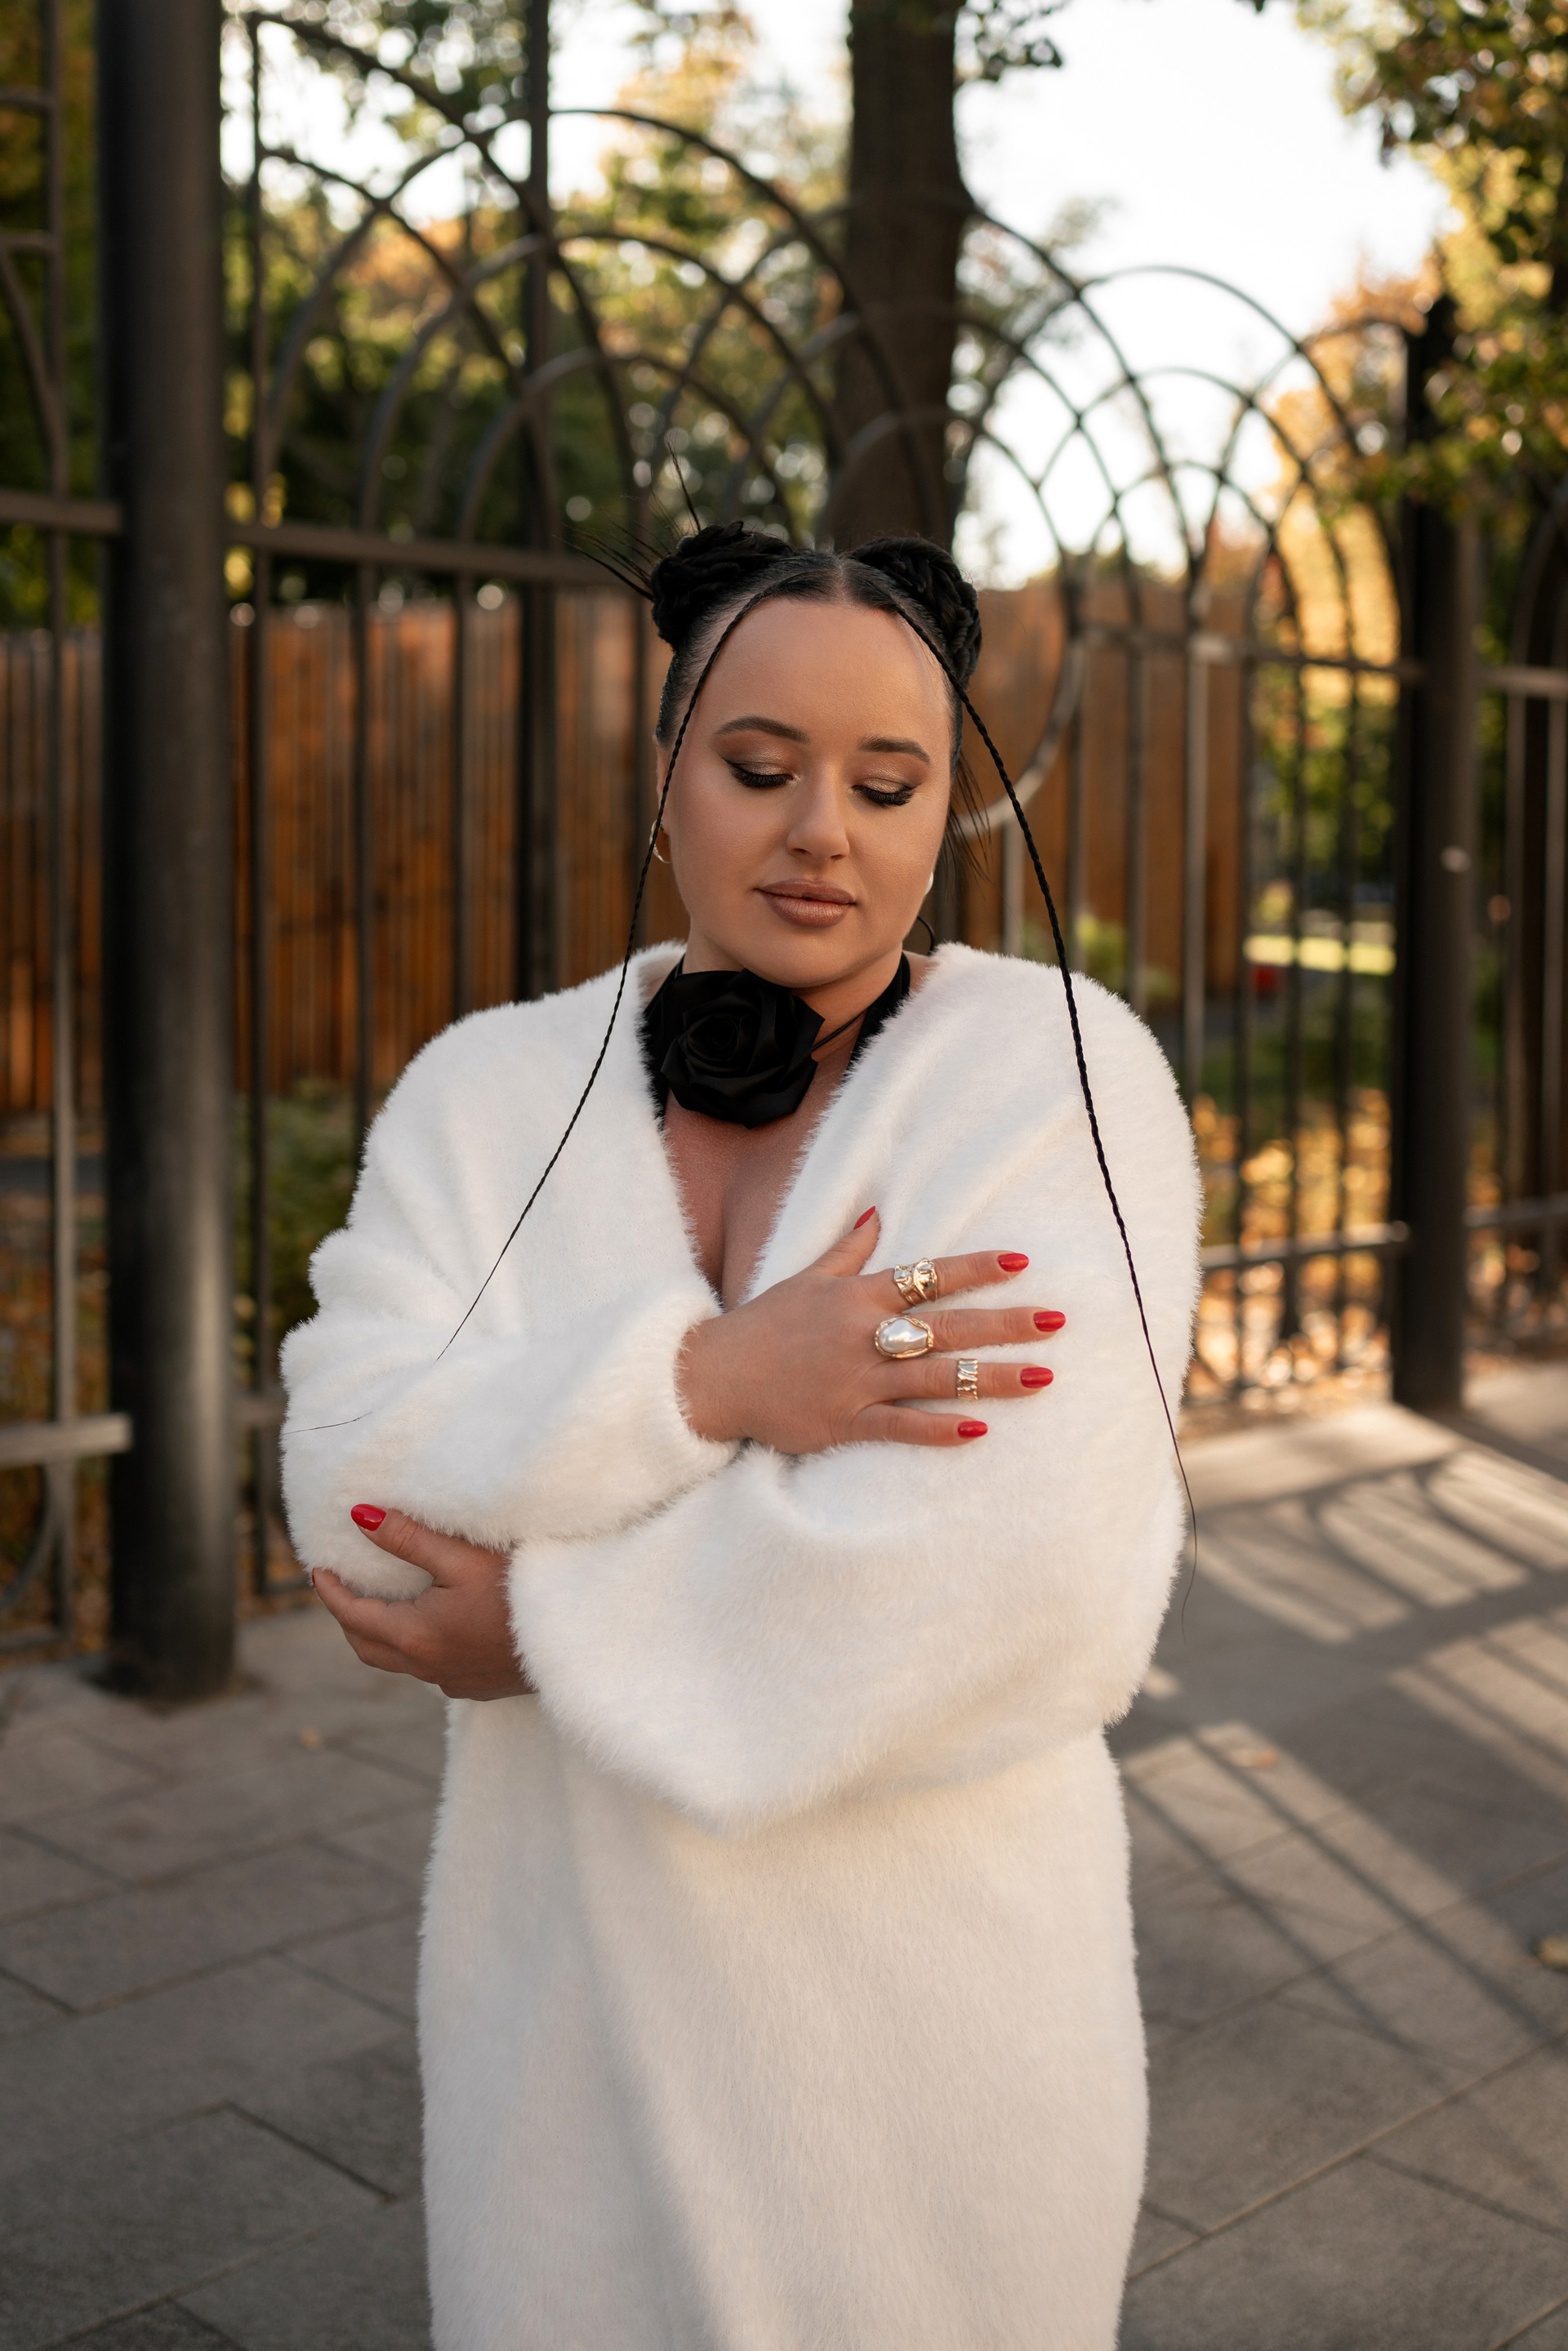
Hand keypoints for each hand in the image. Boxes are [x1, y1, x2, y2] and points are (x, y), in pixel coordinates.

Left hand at [311, 1507, 534, 1700]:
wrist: (574, 1640)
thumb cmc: (520, 1593)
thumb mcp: (463, 1557)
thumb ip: (409, 1538)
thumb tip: (359, 1516)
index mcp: (415, 1636)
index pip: (353, 1616)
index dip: (331, 1592)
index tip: (318, 1570)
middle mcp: (427, 1667)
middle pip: (367, 1647)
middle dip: (349, 1618)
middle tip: (344, 1588)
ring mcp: (453, 1681)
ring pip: (398, 1662)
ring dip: (382, 1635)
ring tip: (385, 1602)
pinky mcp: (477, 1686)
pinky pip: (429, 1670)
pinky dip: (415, 1647)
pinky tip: (435, 1625)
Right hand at [677, 1208, 1063, 1454]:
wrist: (713, 1376)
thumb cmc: (764, 1325)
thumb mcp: (806, 1278)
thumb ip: (850, 1248)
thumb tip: (879, 1211)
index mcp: (856, 1296)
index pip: (927, 1276)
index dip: (975, 1269)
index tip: (1021, 1263)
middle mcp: (862, 1335)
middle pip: (947, 1326)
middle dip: (1004, 1323)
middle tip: (1056, 1321)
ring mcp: (854, 1380)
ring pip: (934, 1378)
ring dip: (990, 1377)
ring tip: (1041, 1377)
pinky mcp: (843, 1423)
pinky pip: (899, 1427)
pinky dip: (938, 1429)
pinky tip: (979, 1429)